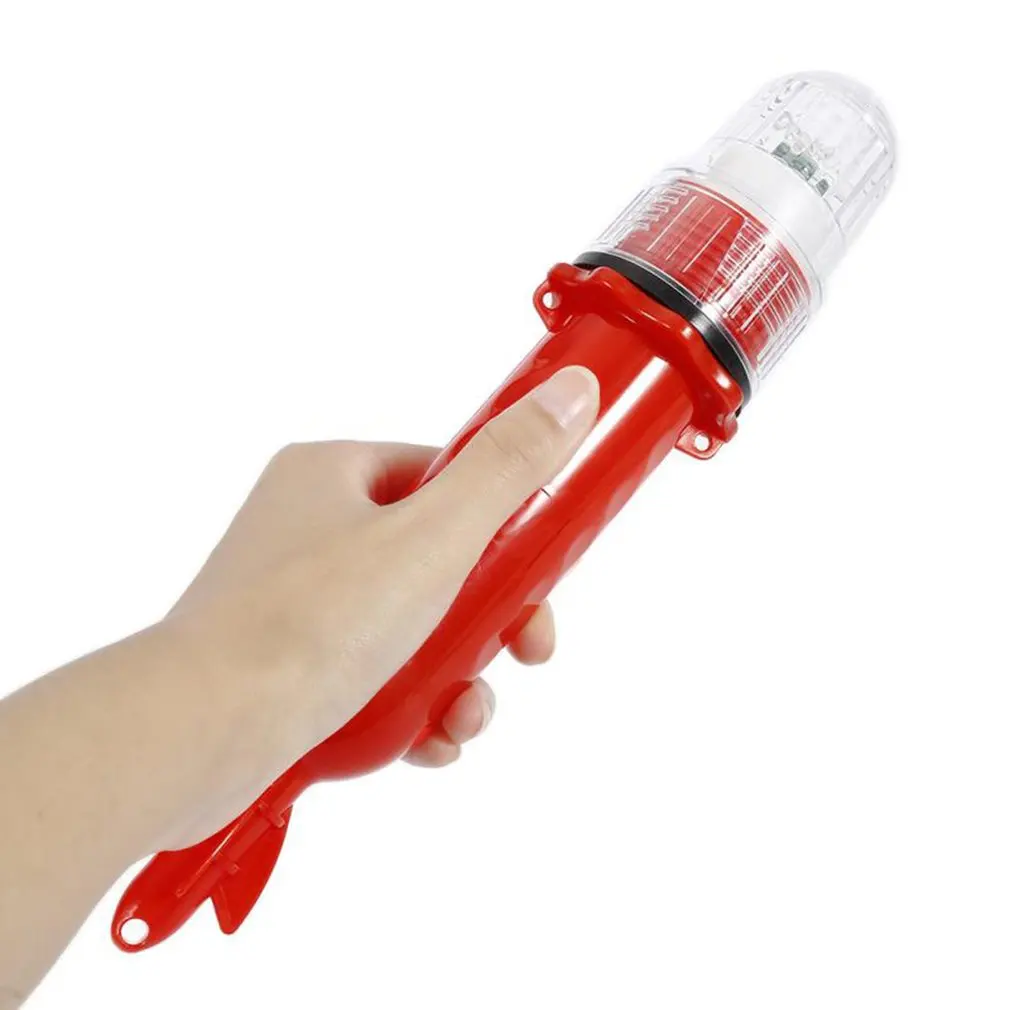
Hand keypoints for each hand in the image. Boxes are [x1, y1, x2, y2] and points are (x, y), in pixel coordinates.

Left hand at [162, 366, 599, 845]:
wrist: (197, 734)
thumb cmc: (307, 624)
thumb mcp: (434, 536)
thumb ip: (507, 466)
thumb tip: (571, 391)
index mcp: (334, 476)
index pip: (444, 479)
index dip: (502, 529)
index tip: (537, 579)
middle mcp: (311, 532)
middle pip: (435, 563)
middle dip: (489, 619)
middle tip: (522, 652)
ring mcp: (297, 605)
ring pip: (410, 630)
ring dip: (458, 675)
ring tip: (465, 718)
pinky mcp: (289, 670)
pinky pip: (374, 678)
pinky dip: (411, 709)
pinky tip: (428, 741)